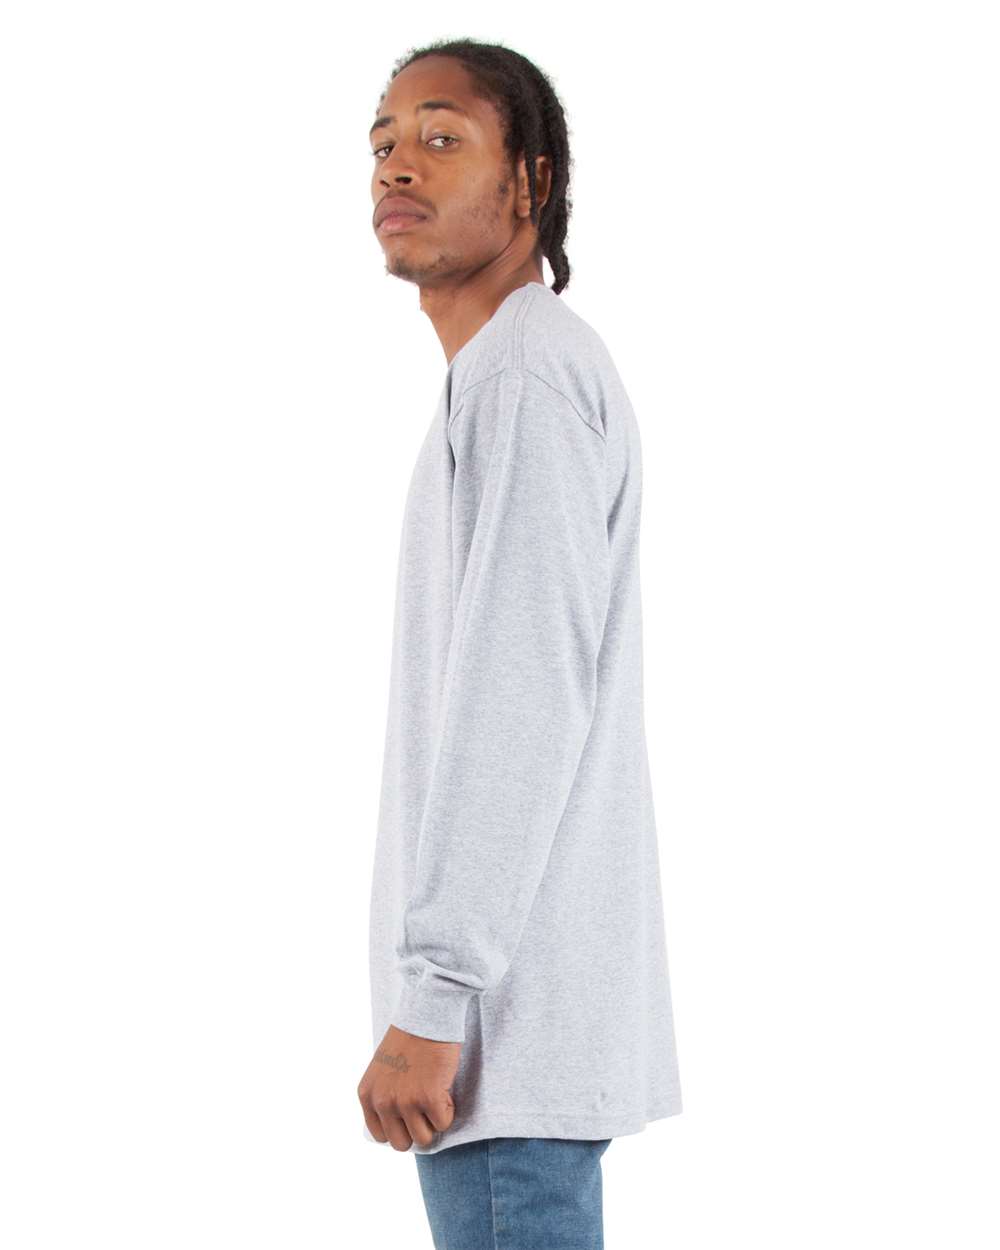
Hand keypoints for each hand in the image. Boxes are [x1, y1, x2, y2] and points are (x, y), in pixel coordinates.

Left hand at [357, 1024, 460, 1150]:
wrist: (428, 1014)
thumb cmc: (409, 1037)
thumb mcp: (383, 1068)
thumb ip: (383, 1094)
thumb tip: (395, 1124)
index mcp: (367, 1094)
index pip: (380, 1136)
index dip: (400, 1127)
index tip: (410, 1114)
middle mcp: (382, 1101)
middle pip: (400, 1144)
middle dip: (416, 1129)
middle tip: (426, 1108)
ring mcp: (405, 1101)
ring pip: (424, 1138)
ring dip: (433, 1120)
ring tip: (436, 1094)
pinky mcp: (429, 1098)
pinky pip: (443, 1123)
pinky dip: (448, 1110)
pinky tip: (444, 1087)